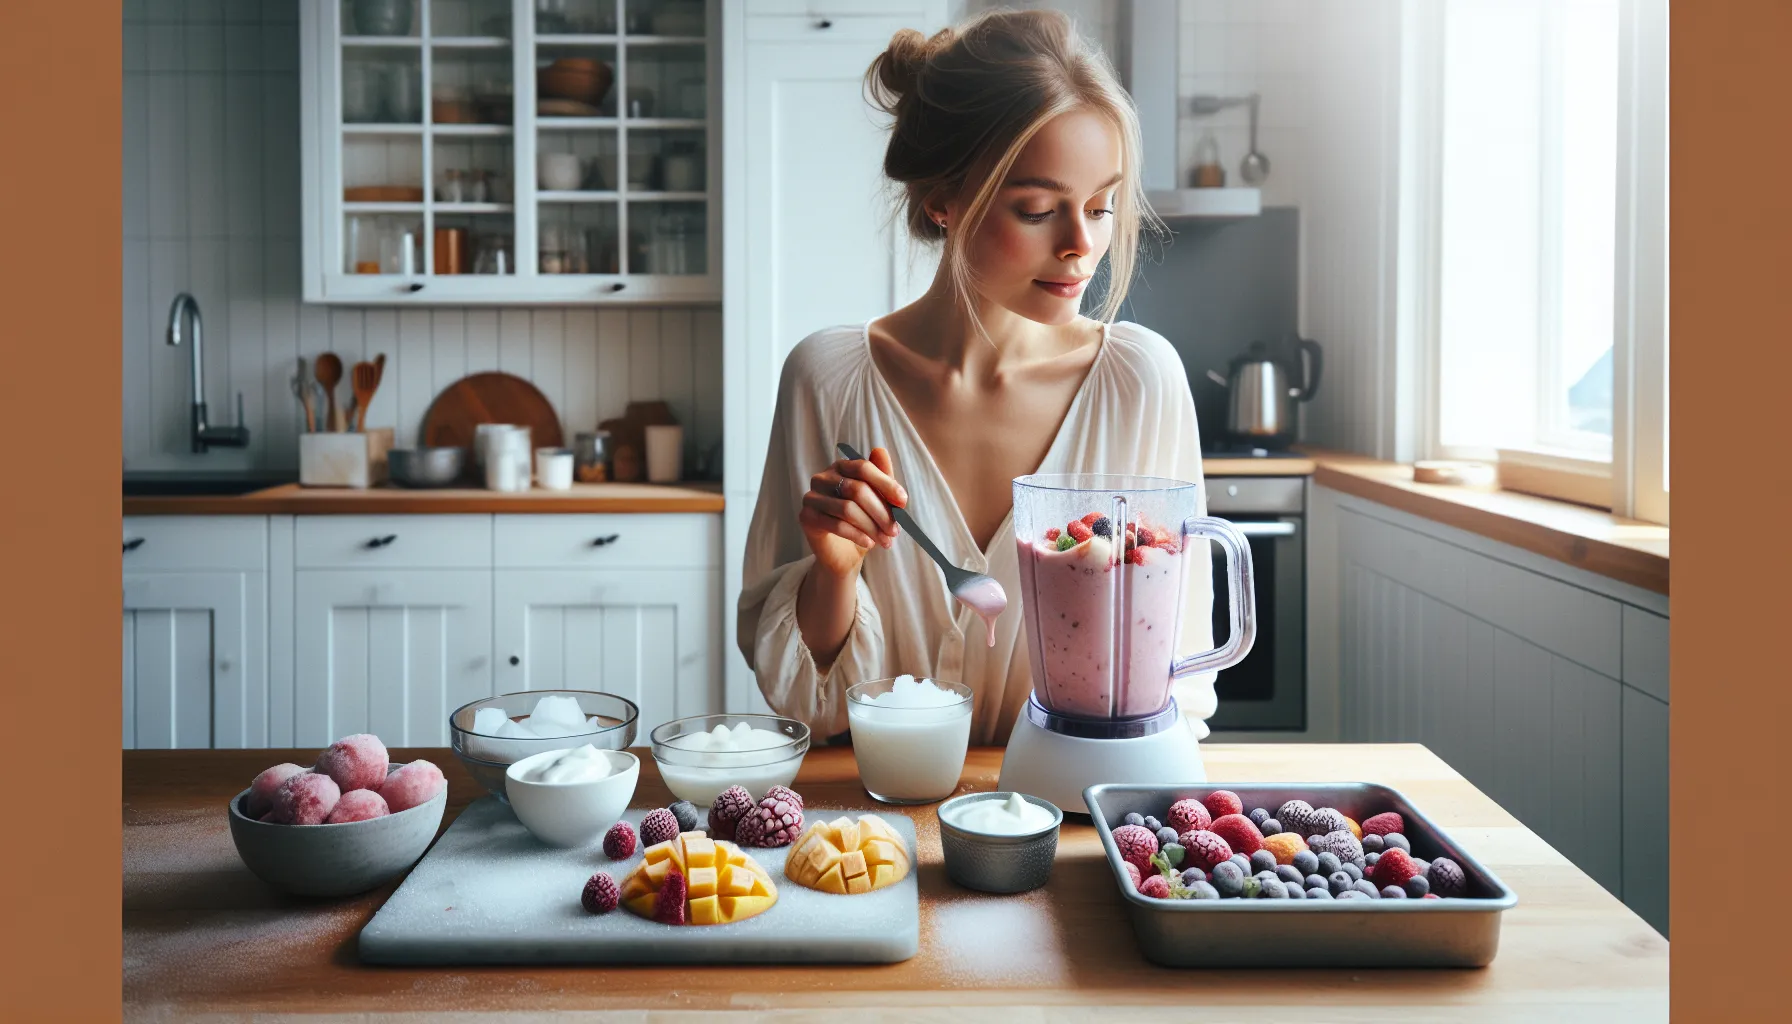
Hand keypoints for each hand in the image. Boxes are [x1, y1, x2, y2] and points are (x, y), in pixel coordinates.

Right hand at [798, 446, 906, 578]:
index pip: (863, 467)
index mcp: (841, 467)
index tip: (903, 502)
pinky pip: (836, 525)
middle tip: (894, 530)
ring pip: (847, 509)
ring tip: (885, 540)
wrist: (842, 552)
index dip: (885, 484)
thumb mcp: (877, 501)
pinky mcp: (806, 517)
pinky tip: (869, 543)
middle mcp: (823, 477)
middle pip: (857, 489)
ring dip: (872, 527)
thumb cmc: (862, 522)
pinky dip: (857, 535)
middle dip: (881, 512)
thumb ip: (882, 480)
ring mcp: (812, 496)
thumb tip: (881, 451)